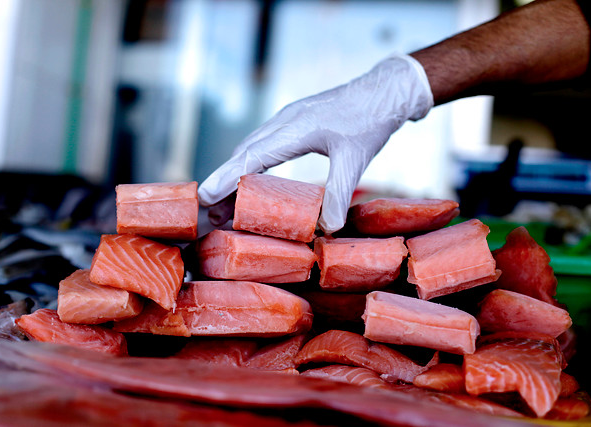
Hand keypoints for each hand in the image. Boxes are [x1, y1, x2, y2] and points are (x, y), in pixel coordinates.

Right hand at [198, 54, 432, 233]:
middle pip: (243, 153)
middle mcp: (284, 121)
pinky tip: (252, 181)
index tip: (205, 197)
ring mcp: (287, 119)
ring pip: (251, 148)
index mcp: (295, 128)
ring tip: (226, 204)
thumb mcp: (356, 159)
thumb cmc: (370, 119)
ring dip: (235, 173)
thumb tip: (327, 227)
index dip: (225, 178)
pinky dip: (251, 164)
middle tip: (211, 213)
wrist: (385, 90)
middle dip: (224, 183)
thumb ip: (340, 193)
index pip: (250, 156)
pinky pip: (263, 144)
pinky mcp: (294, 121)